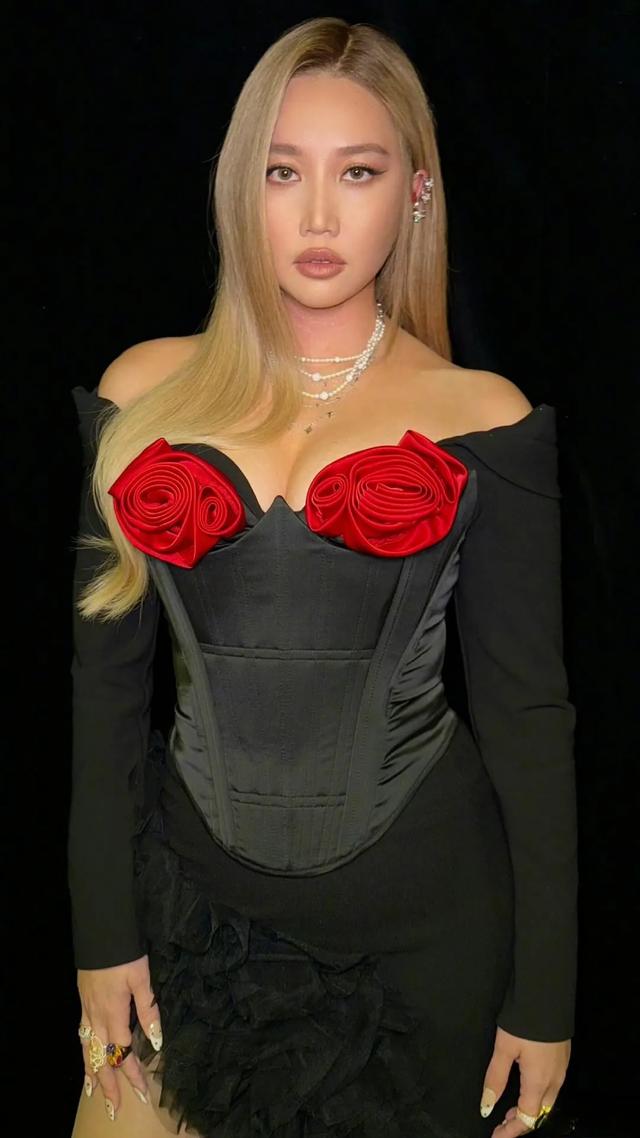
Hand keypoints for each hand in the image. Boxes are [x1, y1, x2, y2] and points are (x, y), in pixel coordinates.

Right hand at [77, 953, 161, 1121]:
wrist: (101, 931)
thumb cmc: (124, 953)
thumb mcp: (142, 978)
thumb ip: (148, 1010)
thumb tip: (156, 1041)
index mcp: (114, 1013)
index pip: (124, 1052)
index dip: (132, 1074)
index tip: (142, 1093)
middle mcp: (97, 1016)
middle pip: (102, 1058)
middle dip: (109, 1084)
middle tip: (116, 1107)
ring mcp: (87, 1009)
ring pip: (88, 1049)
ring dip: (92, 1072)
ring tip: (95, 1092)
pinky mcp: (83, 1000)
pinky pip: (82, 1034)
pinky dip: (84, 1051)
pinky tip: (87, 1055)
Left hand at [480, 1026, 570, 1136]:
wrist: (548, 995)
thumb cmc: (524, 1021)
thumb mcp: (504, 1049)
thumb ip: (495, 1079)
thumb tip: (486, 1107)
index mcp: (539, 1082)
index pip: (528, 1119)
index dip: (511, 1131)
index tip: (496, 1136)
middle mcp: (554, 1080)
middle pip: (540, 1113)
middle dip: (521, 1122)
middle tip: (501, 1123)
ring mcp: (561, 1069)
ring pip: (547, 1101)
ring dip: (530, 1109)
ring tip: (510, 1109)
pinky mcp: (563, 1058)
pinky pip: (552, 1087)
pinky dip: (538, 1096)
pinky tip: (526, 1089)